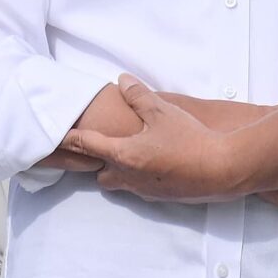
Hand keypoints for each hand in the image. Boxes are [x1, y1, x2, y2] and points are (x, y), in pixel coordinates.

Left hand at [69, 79, 242, 200]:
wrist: (222, 169)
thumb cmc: (189, 138)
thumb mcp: (162, 111)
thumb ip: (139, 96)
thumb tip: (122, 81)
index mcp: (123, 155)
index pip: (85, 146)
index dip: (68, 140)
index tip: (55, 138)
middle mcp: (129, 177)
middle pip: (99, 175)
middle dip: (98, 163)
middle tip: (105, 145)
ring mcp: (146, 190)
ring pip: (121, 184)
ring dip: (120, 171)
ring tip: (132, 153)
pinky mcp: (162, 197)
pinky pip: (142, 188)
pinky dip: (141, 176)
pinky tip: (157, 163)